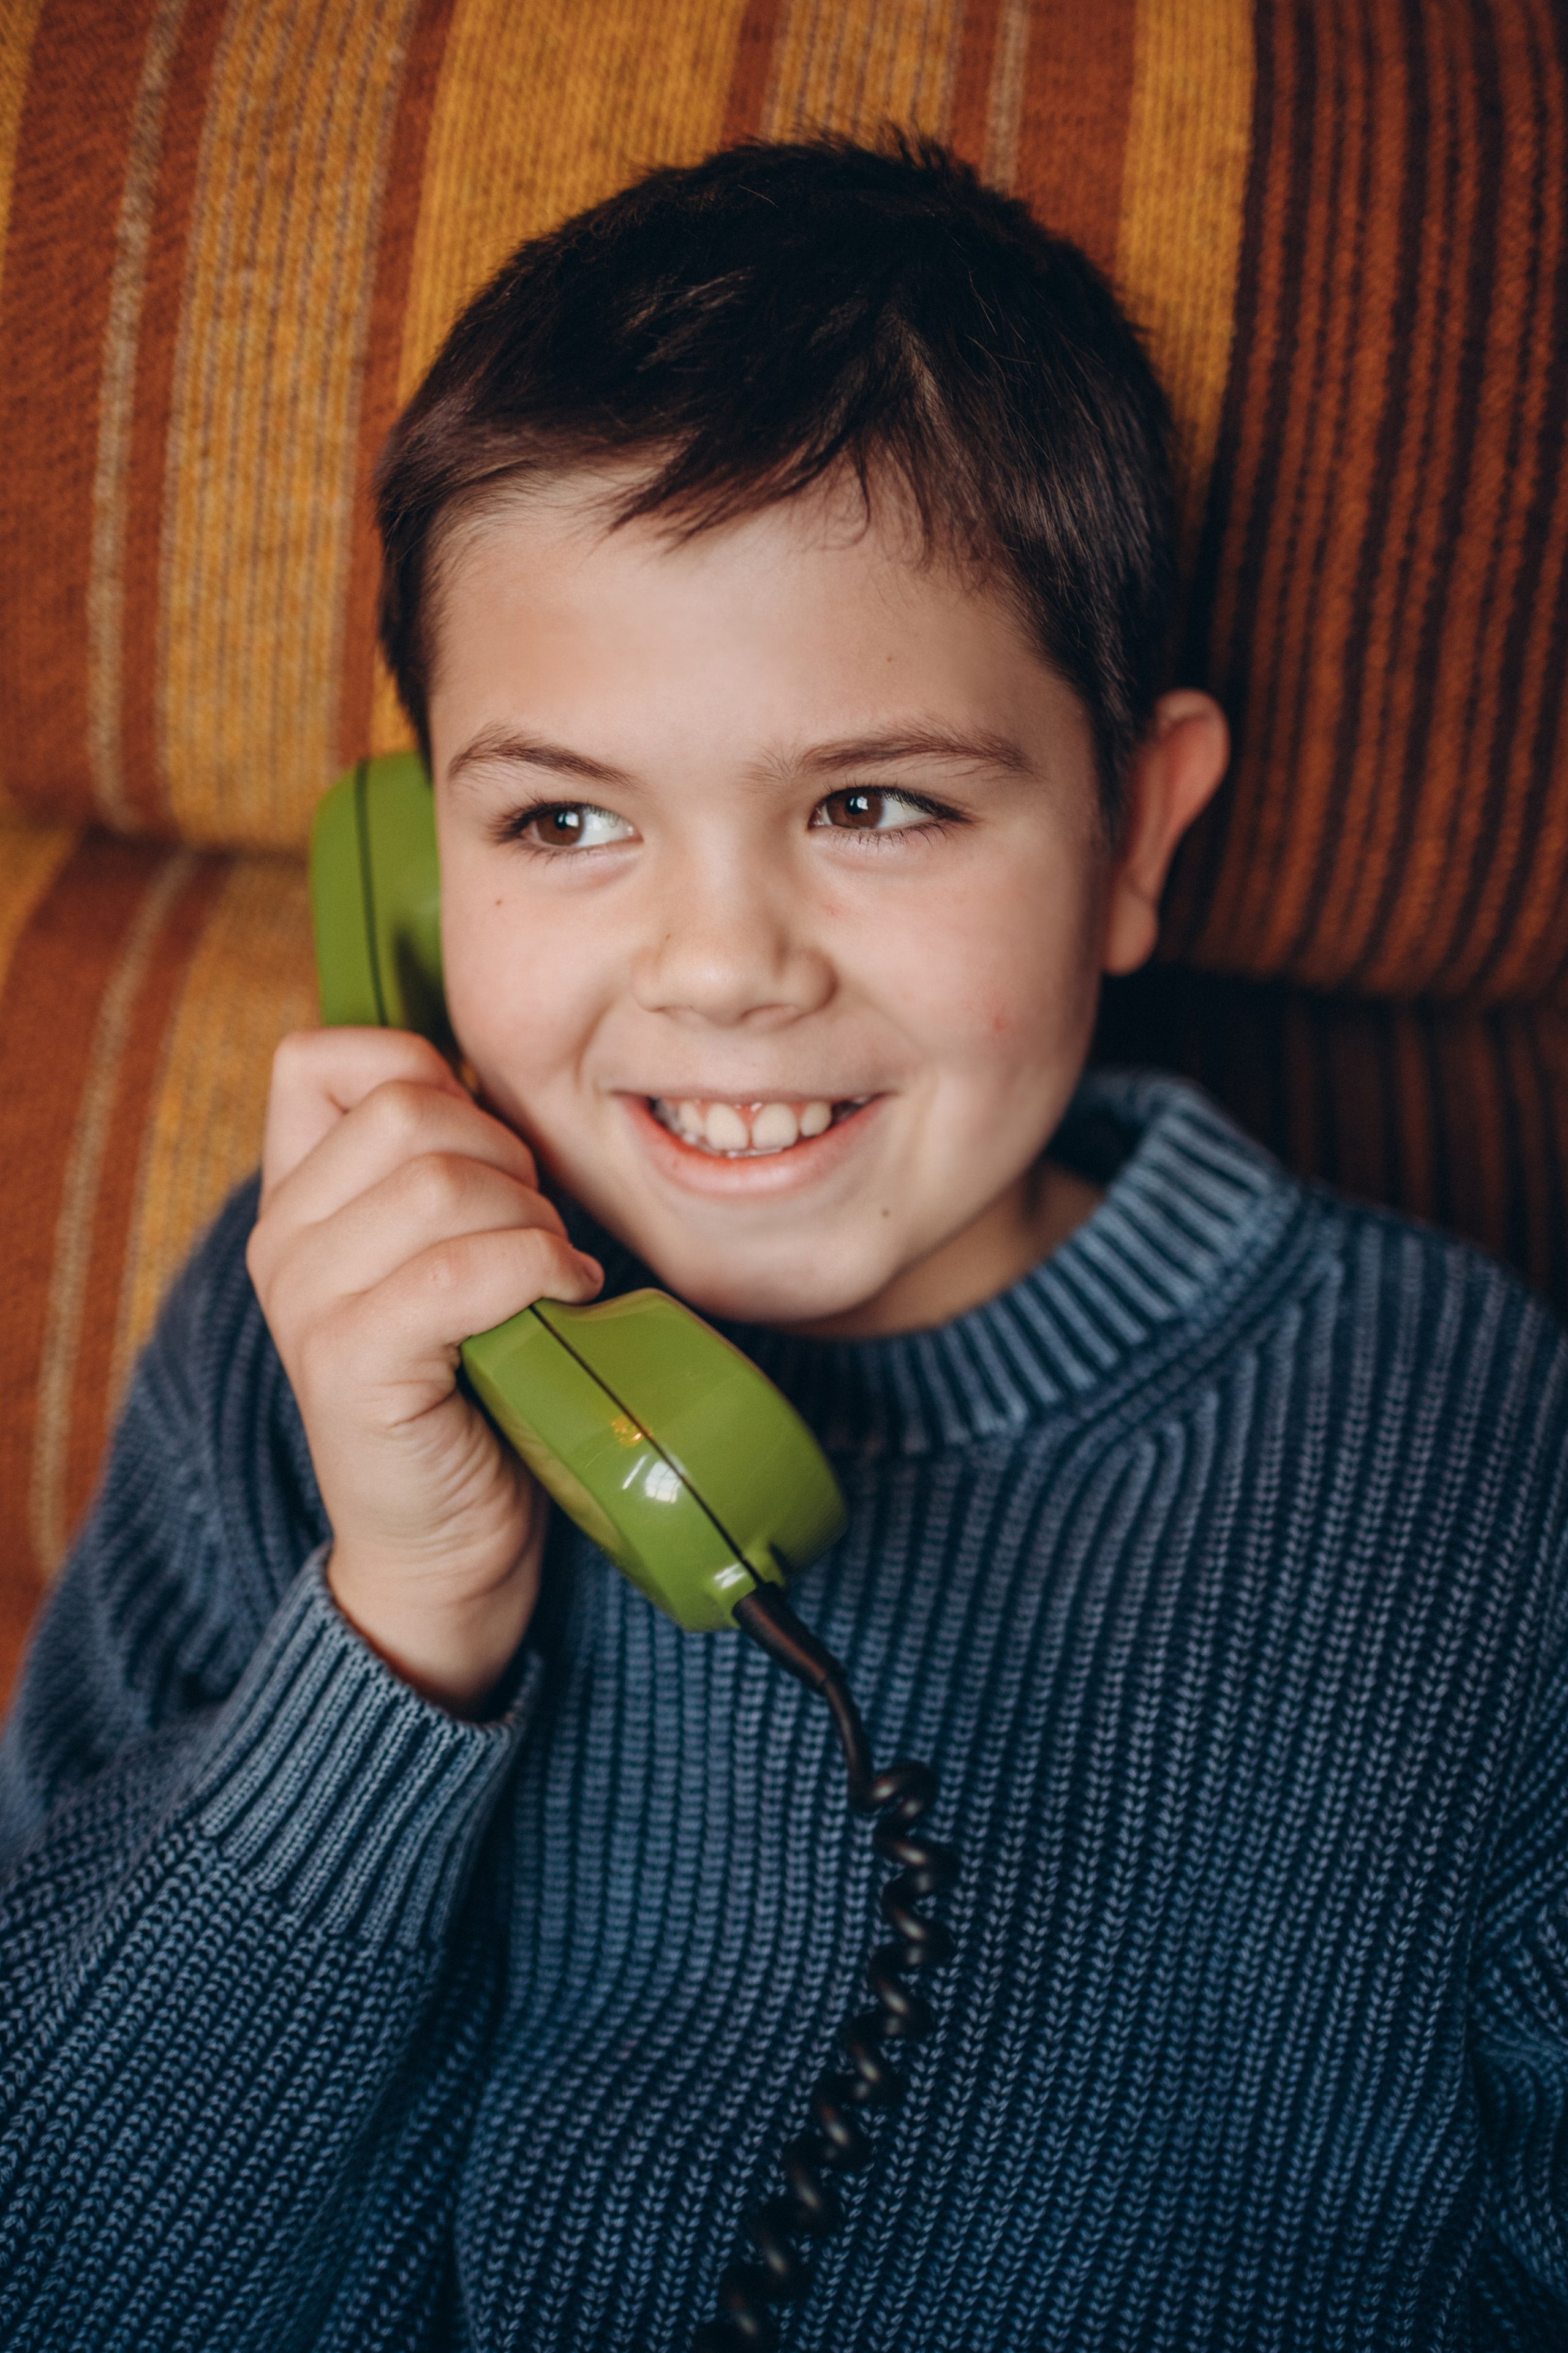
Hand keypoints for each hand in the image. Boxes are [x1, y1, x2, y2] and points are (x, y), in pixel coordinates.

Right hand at [246, 1029, 601, 1713]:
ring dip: (532, 1220)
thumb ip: (447, 1168)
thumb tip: (500, 1087)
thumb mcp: (448, 1254)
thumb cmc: (473, 1388)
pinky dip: (538, 1269)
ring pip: (442, 1182)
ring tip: (552, 1273)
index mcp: (296, 1199)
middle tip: (538, 1228)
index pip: (326, 1057)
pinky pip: (460, 1270)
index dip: (426, 1076)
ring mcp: (306, 1304)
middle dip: (506, 1155)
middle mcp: (282, 1241)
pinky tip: (566, 1298)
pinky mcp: (351, 1367)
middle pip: (408, 1109)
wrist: (448, 1547)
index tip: (485, 1152)